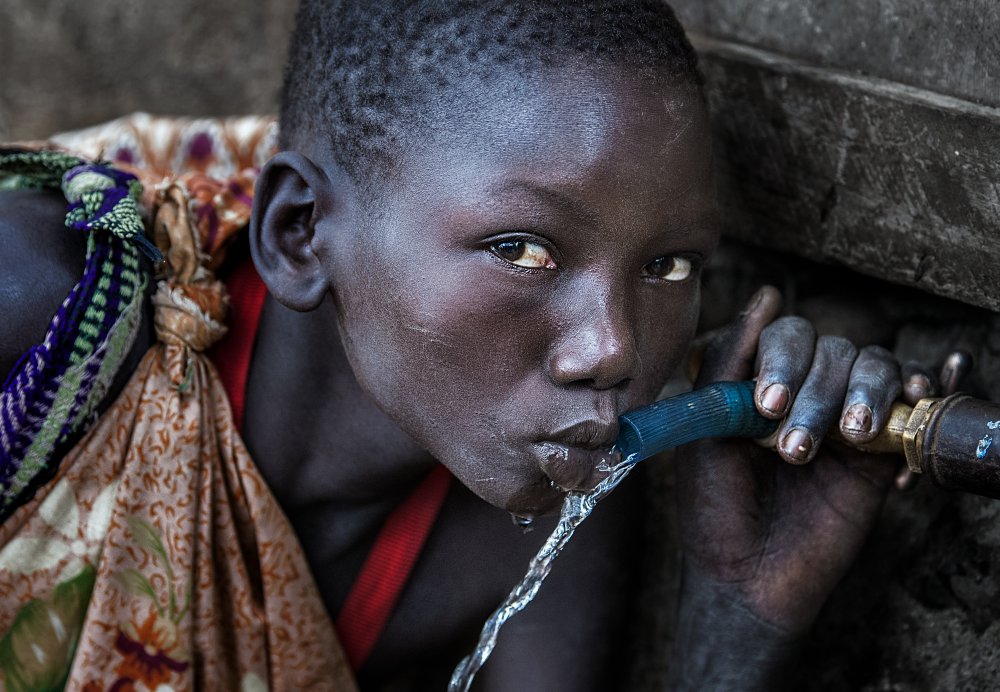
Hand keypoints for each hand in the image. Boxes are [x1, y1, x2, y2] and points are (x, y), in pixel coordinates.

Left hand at [668, 286, 956, 689]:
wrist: (747, 580)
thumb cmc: (716, 508)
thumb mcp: (710, 431)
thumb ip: (732, 363)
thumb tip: (766, 296)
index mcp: (761, 384)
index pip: (788, 337)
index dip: (782, 360)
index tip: (766, 407)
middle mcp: (805, 394)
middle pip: (834, 351)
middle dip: (817, 393)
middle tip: (793, 447)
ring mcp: (845, 422)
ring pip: (877, 369)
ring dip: (866, 394)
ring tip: (850, 439)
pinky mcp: (881, 456)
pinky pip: (917, 407)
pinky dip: (929, 390)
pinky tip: (927, 390)